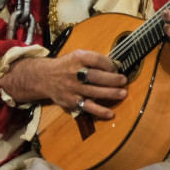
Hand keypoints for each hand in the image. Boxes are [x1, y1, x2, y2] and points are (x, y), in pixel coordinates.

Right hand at [0, 50, 127, 120]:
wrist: (45, 77)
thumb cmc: (68, 66)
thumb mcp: (78, 56)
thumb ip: (94, 60)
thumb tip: (115, 67)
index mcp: (78, 58)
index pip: (97, 60)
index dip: (109, 64)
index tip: (117, 69)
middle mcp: (74, 72)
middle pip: (96, 76)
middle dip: (112, 79)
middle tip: (124, 81)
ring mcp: (73, 88)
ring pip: (94, 91)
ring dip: (110, 93)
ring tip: (123, 94)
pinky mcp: (71, 101)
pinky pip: (87, 106)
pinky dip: (99, 111)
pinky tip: (110, 114)